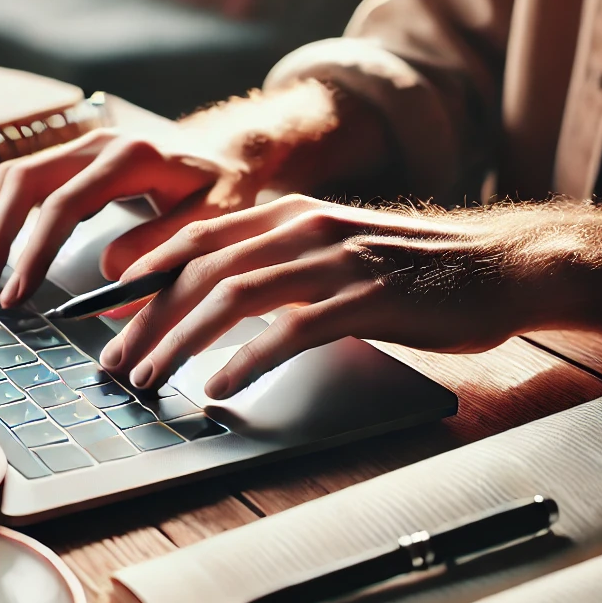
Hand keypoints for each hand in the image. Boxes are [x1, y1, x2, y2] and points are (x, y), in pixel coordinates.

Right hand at [0, 127, 260, 303]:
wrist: (229, 151)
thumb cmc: (225, 189)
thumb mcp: (214, 218)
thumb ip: (166, 244)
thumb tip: (110, 274)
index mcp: (130, 157)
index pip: (64, 204)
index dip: (34, 251)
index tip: (16, 295)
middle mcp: (98, 143)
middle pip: (24, 182)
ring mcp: (82, 146)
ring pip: (14, 176)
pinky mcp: (73, 157)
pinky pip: (22, 179)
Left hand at [99, 196, 588, 398]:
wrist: (499, 263)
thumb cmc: (408, 266)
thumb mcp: (331, 250)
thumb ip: (274, 265)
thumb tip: (212, 299)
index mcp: (287, 214)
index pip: (193, 239)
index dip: (141, 274)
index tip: (102, 312)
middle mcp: (301, 228)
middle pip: (200, 269)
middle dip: (146, 317)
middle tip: (114, 361)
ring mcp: (333, 261)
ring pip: (232, 295)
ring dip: (180, 341)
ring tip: (149, 378)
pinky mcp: (366, 300)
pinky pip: (291, 329)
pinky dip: (247, 360)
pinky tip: (220, 388)